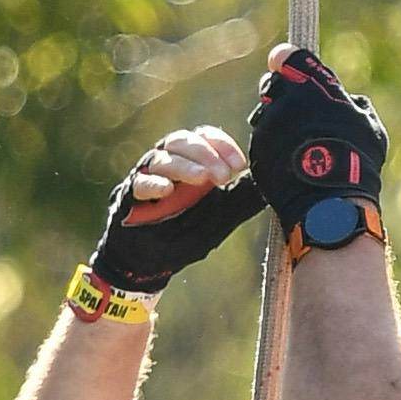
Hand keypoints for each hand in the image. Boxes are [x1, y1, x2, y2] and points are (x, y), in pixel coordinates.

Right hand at [86, 124, 267, 296]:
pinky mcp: (129, 197)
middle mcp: (167, 163)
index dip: (222, 145)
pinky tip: (167, 191)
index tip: (239, 165)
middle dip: (205, 154)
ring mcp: (147, 178)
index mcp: (190, 161)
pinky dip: (153, 184)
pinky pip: (139, 183)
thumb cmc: (186, 233)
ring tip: (202, 179)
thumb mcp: (220, 217)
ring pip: (161, 157)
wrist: (151, 263)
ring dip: (184, 165)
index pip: (204, 137)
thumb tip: (270, 181)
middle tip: (223, 176)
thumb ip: (241, 197)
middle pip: (182, 140)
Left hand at [247, 41, 389, 252]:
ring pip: (265, 112)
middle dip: (282, 91)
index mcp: (311, 86)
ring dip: (276, 119)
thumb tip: (350, 100)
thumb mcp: (369, 126)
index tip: (286, 62)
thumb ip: (356, 105)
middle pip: (272, 83)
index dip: (287, 58)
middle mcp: (284, 100)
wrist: (330, 201)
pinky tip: (289, 159)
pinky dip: (272, 144)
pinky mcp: (257, 149)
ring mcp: (268, 125)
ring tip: (297, 140)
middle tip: (297, 107)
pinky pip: (262, 139)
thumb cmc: (357, 161)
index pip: (289, 56)